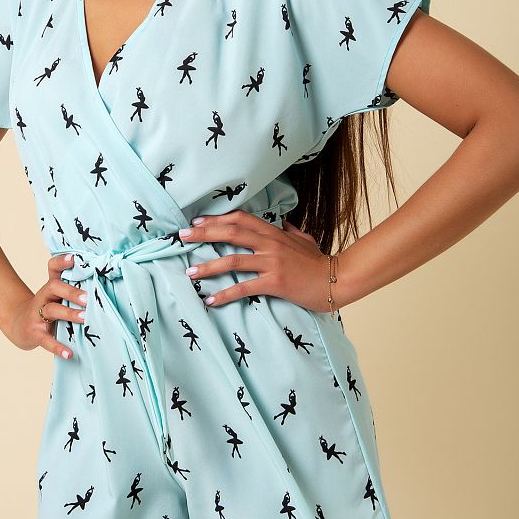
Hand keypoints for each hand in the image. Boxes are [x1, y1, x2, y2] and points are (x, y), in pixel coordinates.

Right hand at [6, 253, 86, 359]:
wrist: (18, 326)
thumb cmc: (46, 310)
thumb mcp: (56, 297)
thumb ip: (74, 292)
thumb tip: (104, 289)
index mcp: (51, 287)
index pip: (53, 268)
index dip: (61, 261)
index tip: (74, 258)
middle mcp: (43, 297)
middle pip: (54, 287)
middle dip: (71, 291)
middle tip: (88, 298)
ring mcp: (37, 315)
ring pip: (52, 310)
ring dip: (69, 314)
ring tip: (85, 318)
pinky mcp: (35, 333)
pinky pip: (46, 340)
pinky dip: (58, 347)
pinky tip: (69, 354)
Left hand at [180, 211, 332, 312]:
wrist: (336, 280)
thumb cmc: (319, 261)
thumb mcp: (304, 240)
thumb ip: (290, 231)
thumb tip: (284, 222)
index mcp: (273, 233)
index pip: (240, 219)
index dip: (217, 219)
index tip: (197, 221)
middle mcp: (270, 244)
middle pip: (230, 233)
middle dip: (204, 234)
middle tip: (182, 236)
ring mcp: (272, 263)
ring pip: (233, 261)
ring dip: (208, 266)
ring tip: (190, 272)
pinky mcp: (275, 283)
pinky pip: (244, 288)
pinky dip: (225, 294)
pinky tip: (210, 299)